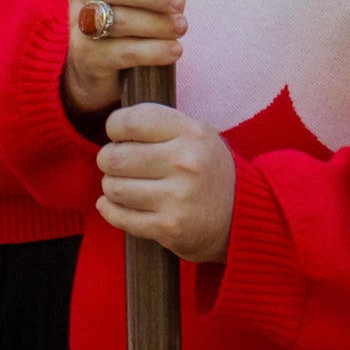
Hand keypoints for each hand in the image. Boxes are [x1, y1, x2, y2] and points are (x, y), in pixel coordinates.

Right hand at [62, 0, 201, 114]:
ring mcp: (80, 23)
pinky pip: (123, 52)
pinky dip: (154, 51)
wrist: (106, 63)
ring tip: (181, 27)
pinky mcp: (87, 56)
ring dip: (157, 24)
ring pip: (119, 21)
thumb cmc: (141, 10)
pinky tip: (174, 49)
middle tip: (180, 1)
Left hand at [96, 104, 235, 262]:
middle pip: (116, 156)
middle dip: (108, 159)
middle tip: (115, 162)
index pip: (132, 122)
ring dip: (111, 186)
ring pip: (114, 188)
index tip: (116, 133)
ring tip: (122, 184)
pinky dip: (110, 210)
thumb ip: (161, 125)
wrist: (241, 216)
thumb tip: (114, 125)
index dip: (114, 127)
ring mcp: (177, 197)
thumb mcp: (198, 135)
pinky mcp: (168, 227)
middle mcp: (185, 163)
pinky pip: (120, 216)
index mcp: (192, 133)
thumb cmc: (209, 170)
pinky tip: (114, 204)